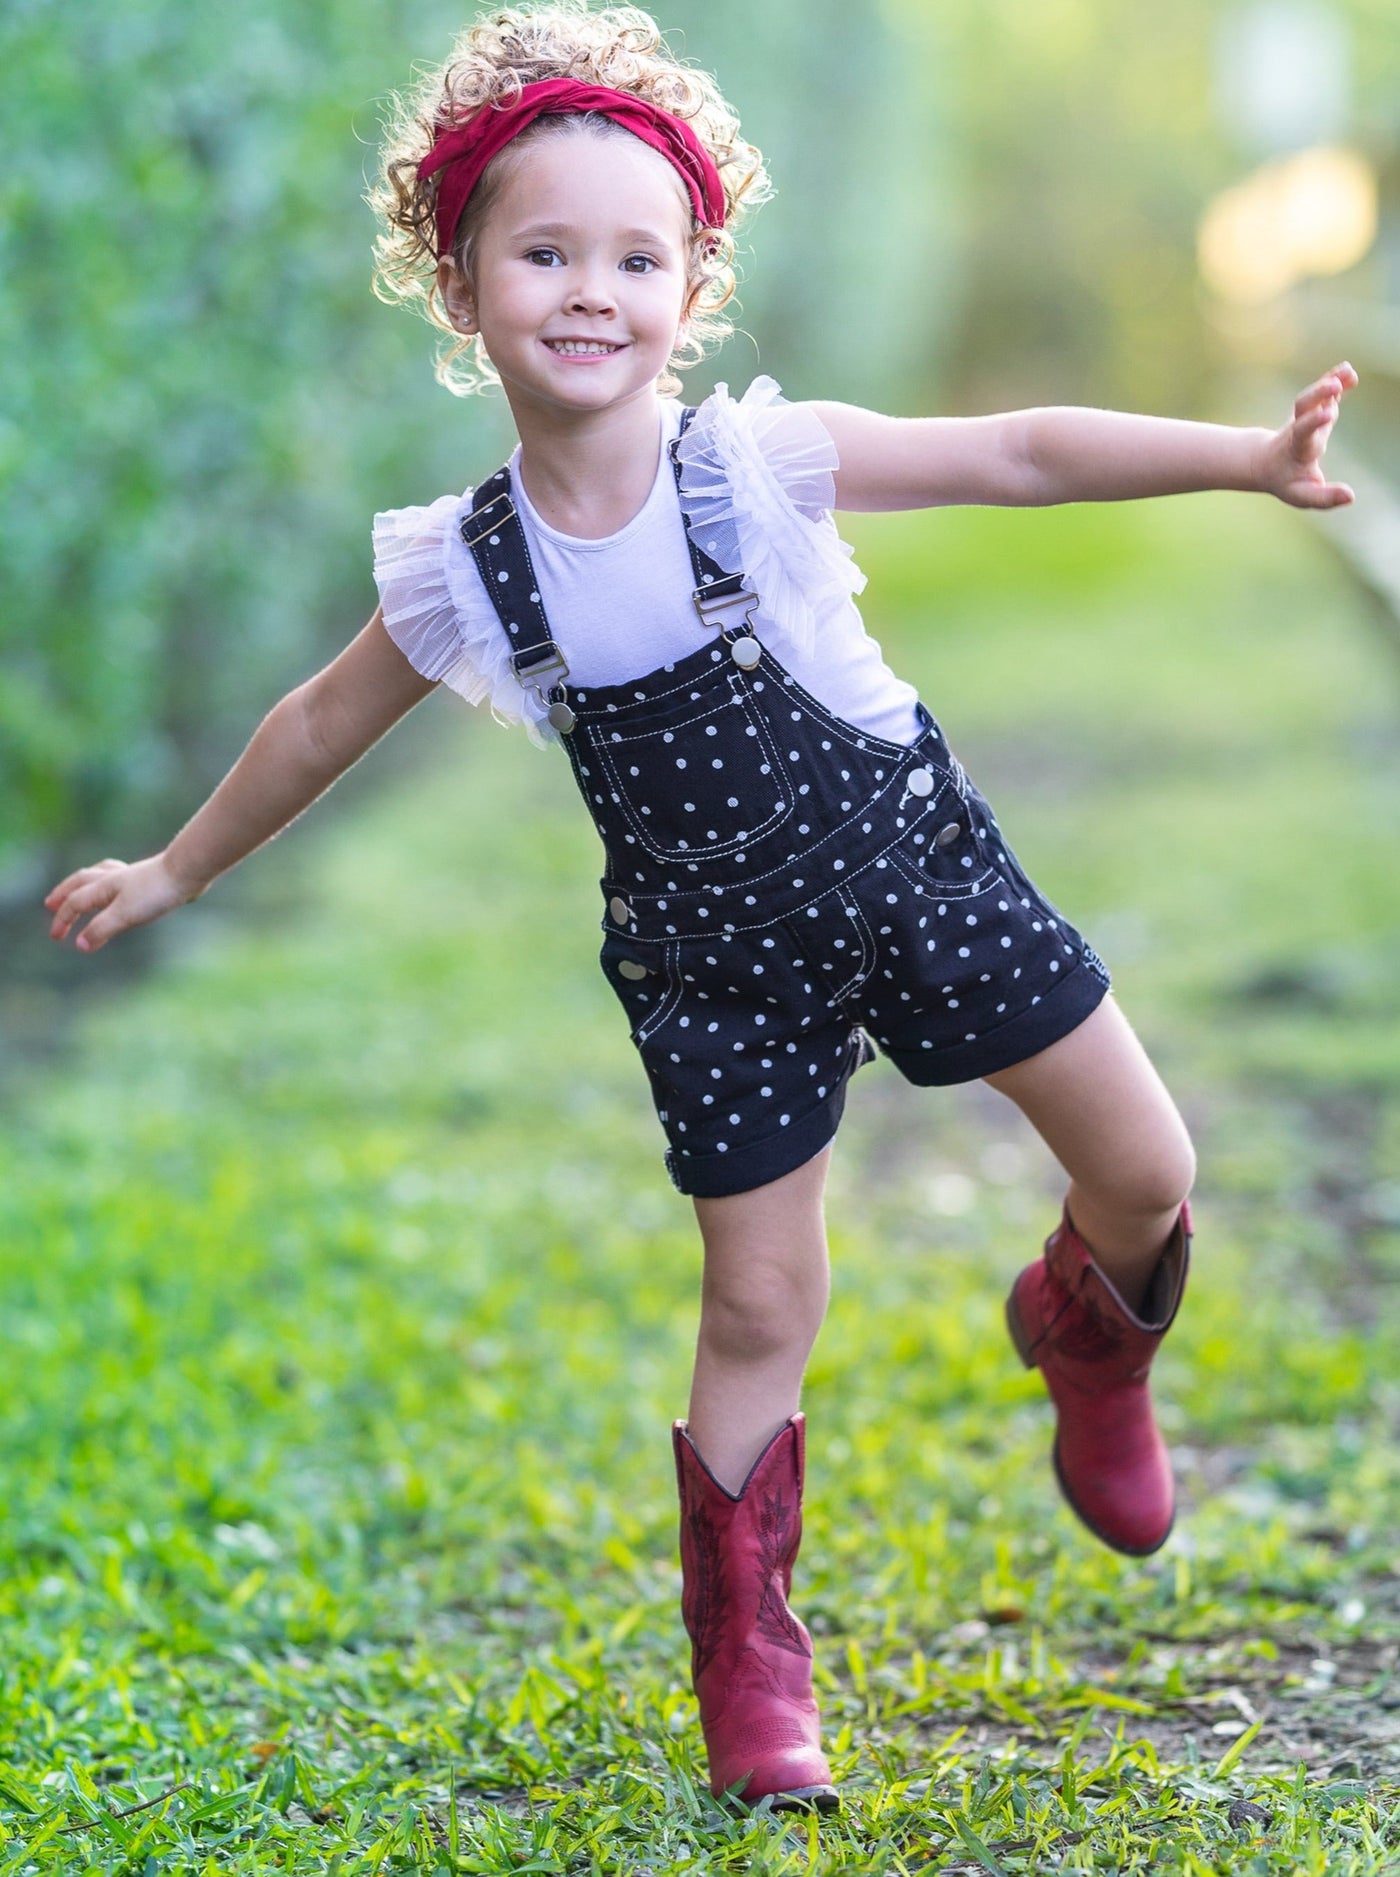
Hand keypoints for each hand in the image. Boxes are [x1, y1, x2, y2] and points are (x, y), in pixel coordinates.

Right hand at [43, 852, 201, 953]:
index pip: (75, 903)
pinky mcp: (145, 878)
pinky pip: (117, 876)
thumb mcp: (125, 915)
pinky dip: (108, 880)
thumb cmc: (156, 892)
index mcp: (104, 887)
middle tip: (50, 904)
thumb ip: (101, 929)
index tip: (56, 937)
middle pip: (80, 882)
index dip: (63, 919)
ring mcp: (129, 876)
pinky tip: (119, 885)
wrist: (187, 872)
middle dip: (63, 894)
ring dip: (82, 883)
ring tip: (76, 888)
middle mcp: (113, 878)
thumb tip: (80, 945)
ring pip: (97, 875)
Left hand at [1259, 362, 1357, 508]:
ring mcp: (1305, 417)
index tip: (1329, 414)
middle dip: (1318, 395)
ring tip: (1348, 373)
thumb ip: (1325, 497)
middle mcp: (1299, 428)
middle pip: (1303, 407)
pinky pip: (1324, 393)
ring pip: (1312, 396)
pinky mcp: (1314, 410)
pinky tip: (1348, 370)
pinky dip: (1335, 380)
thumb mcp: (1303, 495)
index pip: (1304, 433)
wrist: (1266, 463)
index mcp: (1297, 449)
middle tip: (1334, 386)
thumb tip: (1351, 496)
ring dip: (1329, 382)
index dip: (1314, 423)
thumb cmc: (1287, 482)